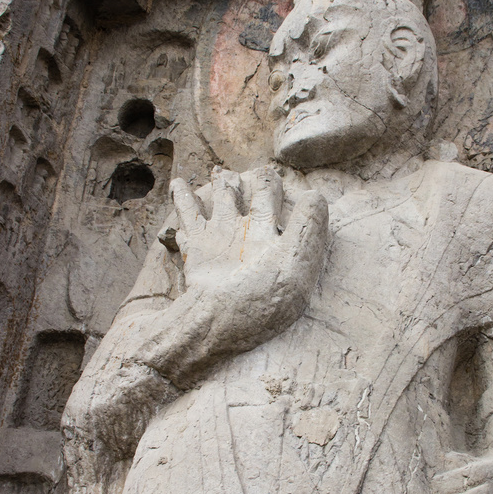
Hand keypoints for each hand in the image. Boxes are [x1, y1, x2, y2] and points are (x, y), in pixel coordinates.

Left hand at [137, 166, 328, 386]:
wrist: (217, 318)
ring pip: (206, 204)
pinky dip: (180, 200)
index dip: (270, 182)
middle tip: (230, 174)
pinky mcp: (192, 251)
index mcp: (262, 226)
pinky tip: (176, 189)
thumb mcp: (297, 264)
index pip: (268, 193)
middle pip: (233, 194)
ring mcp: (210, 236)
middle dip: (233, 182)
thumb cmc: (262, 296)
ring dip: (204, 189)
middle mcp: (234, 225)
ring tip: (197, 178)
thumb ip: (308, 228)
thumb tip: (316, 195)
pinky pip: (184, 219)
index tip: (269, 175)